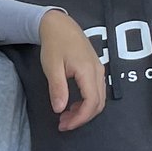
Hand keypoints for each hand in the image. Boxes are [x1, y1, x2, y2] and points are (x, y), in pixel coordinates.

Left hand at [38, 8, 106, 131]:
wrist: (60, 25)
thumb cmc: (55, 44)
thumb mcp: (52, 67)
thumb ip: (57, 88)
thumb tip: (60, 109)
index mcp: (88, 71)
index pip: (91, 102)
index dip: (80, 118)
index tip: (65, 125)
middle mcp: (98, 72)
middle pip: (98, 104)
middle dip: (82, 118)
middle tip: (63, 124)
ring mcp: (99, 70)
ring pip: (99, 99)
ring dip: (84, 111)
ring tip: (66, 116)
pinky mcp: (96, 70)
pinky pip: (97, 92)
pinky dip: (86, 103)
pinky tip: (72, 105)